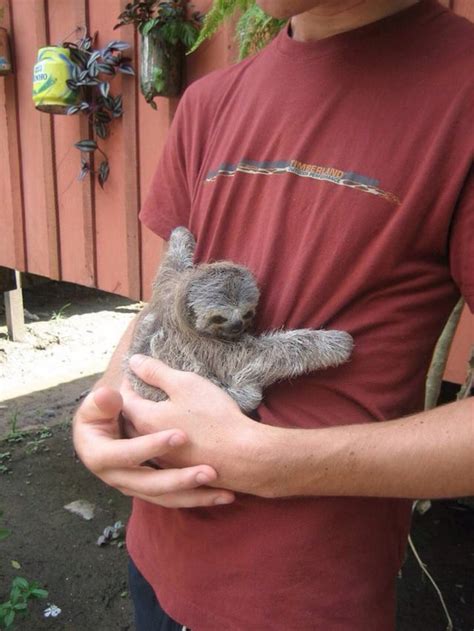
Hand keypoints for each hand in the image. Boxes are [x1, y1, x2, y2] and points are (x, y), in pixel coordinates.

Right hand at [72, 386, 234, 507]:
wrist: (101, 430)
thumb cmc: (101, 412)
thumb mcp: (98, 404)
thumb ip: (103, 402)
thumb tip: (107, 395)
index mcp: (100, 456)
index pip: (126, 454)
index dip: (151, 446)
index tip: (180, 436)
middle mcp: (116, 478)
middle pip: (149, 484)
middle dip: (181, 479)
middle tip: (210, 471)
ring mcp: (135, 487)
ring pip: (166, 497)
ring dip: (195, 495)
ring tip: (224, 490)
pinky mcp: (152, 490)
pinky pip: (176, 499)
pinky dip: (199, 498)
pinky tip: (225, 496)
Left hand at [122, 355, 278, 496]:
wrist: (243, 457)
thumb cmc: (213, 417)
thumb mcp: (185, 384)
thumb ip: (156, 372)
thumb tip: (133, 361)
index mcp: (145, 420)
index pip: (125, 398)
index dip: (129, 382)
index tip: (136, 371)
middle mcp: (147, 444)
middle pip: (131, 420)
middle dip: (134, 403)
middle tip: (143, 388)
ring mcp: (163, 460)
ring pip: (145, 438)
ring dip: (147, 422)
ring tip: (158, 407)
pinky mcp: (179, 470)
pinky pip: (162, 452)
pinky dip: (162, 438)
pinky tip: (176, 430)